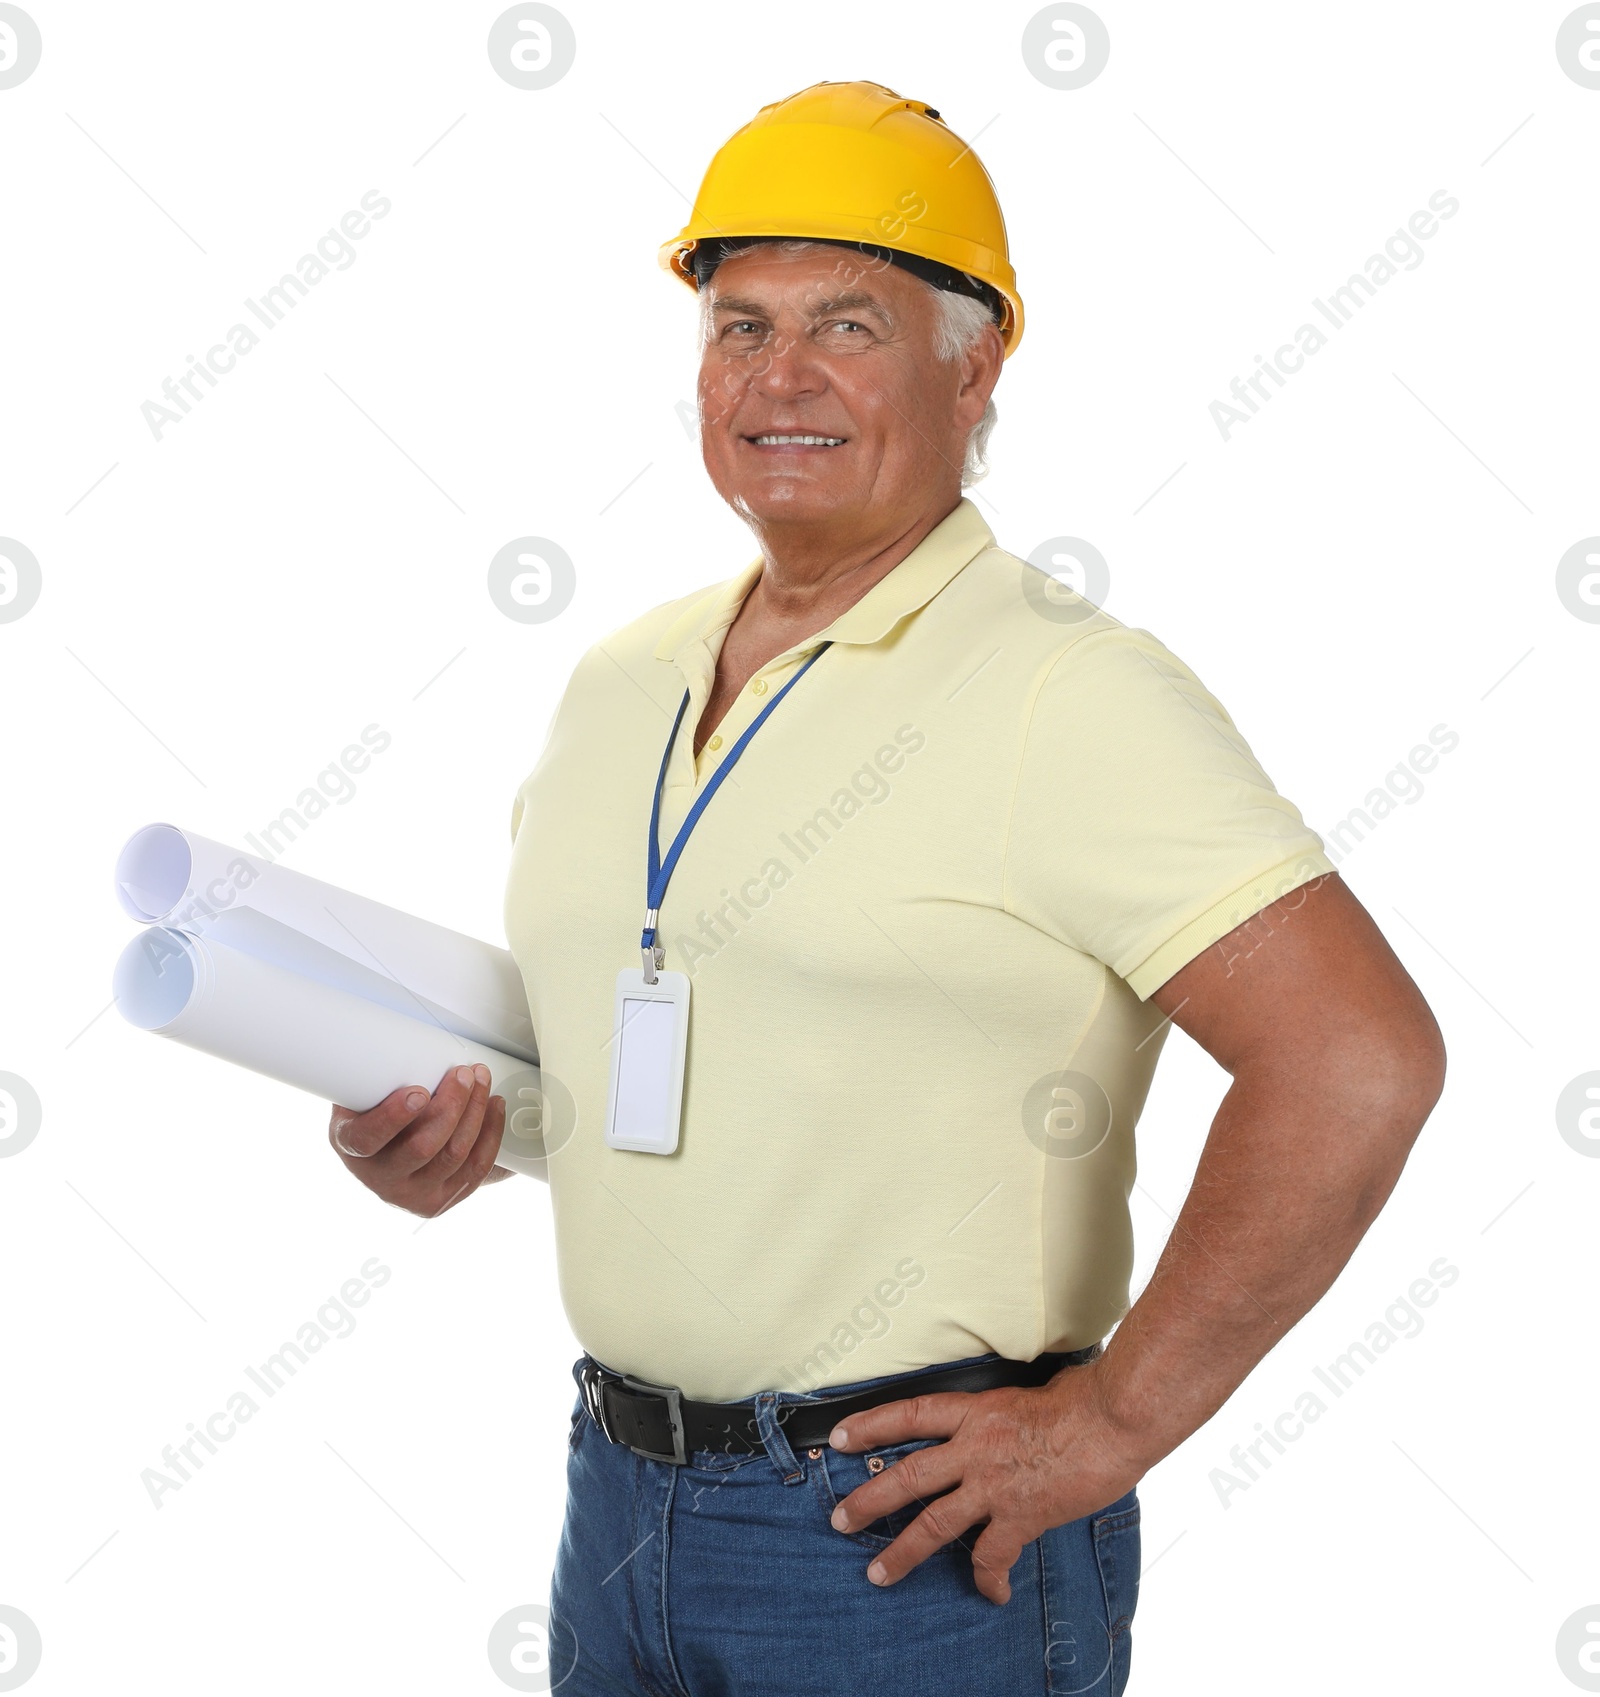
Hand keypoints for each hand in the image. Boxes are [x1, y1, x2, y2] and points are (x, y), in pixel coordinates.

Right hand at [328, 1063, 512, 1216]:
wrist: (387, 1154)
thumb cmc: (377, 1110)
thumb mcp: (363, 1091)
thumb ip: (378, 1072)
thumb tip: (401, 1031)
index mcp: (350, 1145)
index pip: (366, 1139)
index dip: (394, 1117)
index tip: (418, 1091)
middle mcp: (379, 1177)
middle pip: (422, 1147)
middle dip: (451, 1105)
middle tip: (464, 1073)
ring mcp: (412, 1195)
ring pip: (453, 1155)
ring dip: (475, 1112)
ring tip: (481, 1081)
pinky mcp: (441, 1200)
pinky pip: (475, 1168)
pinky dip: (490, 1133)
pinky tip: (493, 1107)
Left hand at [826, 1361, 1147, 1603]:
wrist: (1111, 1419)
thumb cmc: (1081, 1397)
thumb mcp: (1028, 1391)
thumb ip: (1005, 1411)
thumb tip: (1005, 1419)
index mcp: (975, 1411)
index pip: (909, 1416)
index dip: (870, 1426)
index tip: (839, 1438)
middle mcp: (975, 1448)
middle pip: (908, 1476)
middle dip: (869, 1500)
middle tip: (841, 1518)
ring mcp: (994, 1485)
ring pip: (935, 1523)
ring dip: (903, 1552)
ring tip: (878, 1572)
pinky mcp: (1021, 1516)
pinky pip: (993, 1557)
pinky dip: (988, 1579)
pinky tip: (990, 1593)